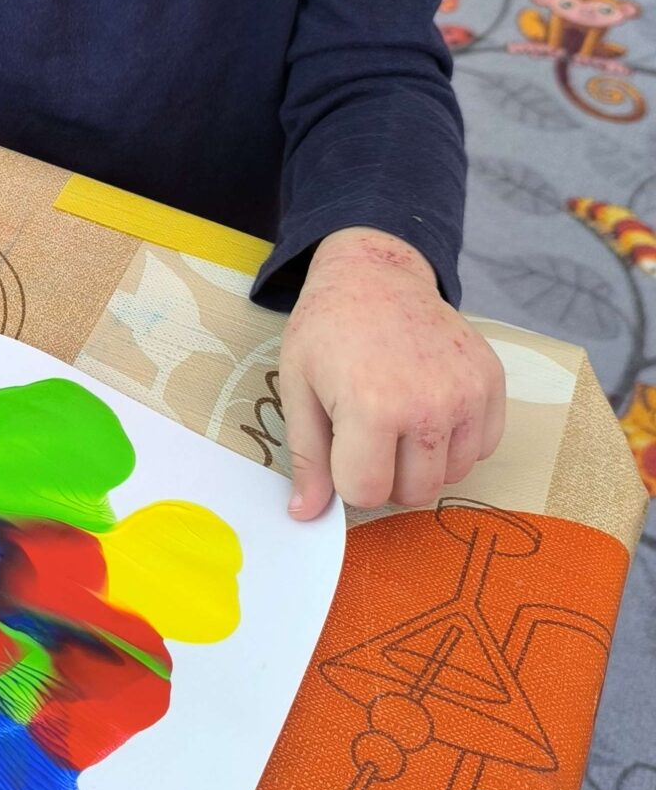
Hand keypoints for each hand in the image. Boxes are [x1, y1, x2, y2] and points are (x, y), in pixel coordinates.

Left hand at [279, 228, 505, 517]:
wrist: (375, 274)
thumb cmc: (328, 330)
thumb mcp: (298, 387)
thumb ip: (307, 457)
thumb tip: (305, 515)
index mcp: (373, 407)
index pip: (367, 493)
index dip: (347, 476)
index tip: (340, 443)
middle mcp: (429, 404)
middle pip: (414, 493)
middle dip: (386, 475)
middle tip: (368, 432)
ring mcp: (468, 393)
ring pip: (451, 476)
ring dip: (422, 461)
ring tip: (398, 416)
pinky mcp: (492, 381)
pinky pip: (483, 448)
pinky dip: (456, 442)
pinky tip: (429, 406)